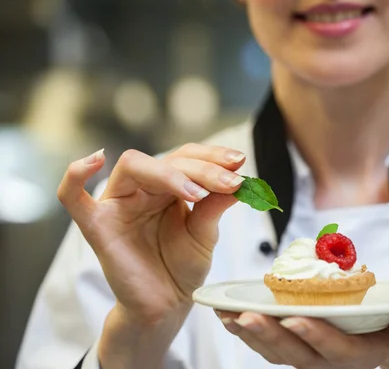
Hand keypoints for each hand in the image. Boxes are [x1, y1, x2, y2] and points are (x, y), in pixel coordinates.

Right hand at [57, 144, 245, 366]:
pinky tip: (95, 159)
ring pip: (133, 167)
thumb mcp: (205, 234)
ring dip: (169, 173)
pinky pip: (73, 197)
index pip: (186, 157)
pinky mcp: (97, 227)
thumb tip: (238, 179)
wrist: (166, 306)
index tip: (239, 164)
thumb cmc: (182, 268)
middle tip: (230, 182)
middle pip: (166, 160)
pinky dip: (75, 176)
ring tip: (198, 193)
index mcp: (168, 187)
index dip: (212, 157)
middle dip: (201, 168)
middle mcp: (142, 189)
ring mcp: (118, 205)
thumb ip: (214, 206)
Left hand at [217, 306, 388, 368]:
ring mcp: (313, 355)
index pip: (339, 350)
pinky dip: (249, 332)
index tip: (295, 319)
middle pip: (298, 355)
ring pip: (278, 353)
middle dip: (271, 337)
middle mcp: (334, 360)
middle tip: (246, 317)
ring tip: (226, 316)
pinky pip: (271, 345)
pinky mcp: (299, 347)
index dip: (317, 336)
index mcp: (365, 353)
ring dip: (252, 336)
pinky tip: (228, 316)